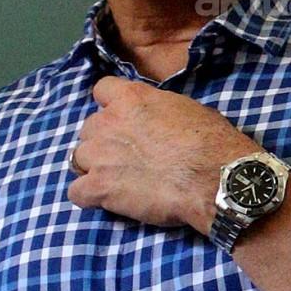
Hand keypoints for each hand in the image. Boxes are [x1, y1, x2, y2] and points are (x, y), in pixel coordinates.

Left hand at [68, 77, 258, 233]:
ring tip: (118, 181)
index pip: (102, 90)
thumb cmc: (210, 142)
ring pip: (79, 158)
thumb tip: (158, 120)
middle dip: (104, 142)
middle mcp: (108, 121)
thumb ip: (158, 110)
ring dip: (94, 168)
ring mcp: (99, 154)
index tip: (124, 121)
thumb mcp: (186, 109)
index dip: (111, 107)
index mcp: (131, 97)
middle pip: (89, 129)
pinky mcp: (98, 186)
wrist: (214, 177)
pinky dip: (89, 197)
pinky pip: (76, 192)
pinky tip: (108, 200)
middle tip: (126, 158)